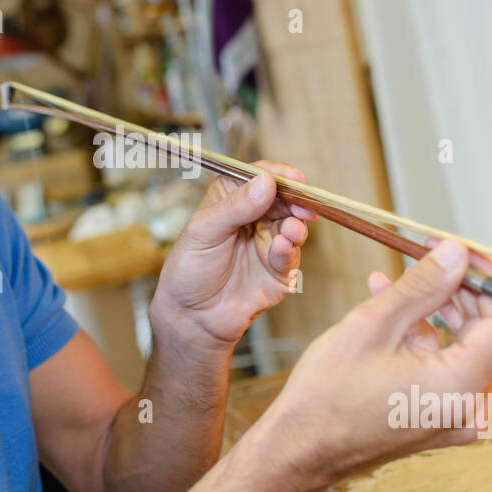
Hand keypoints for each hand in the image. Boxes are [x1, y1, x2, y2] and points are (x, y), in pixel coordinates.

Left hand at [150, 161, 316, 353]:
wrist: (192, 317)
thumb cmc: (189, 270)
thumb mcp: (204, 231)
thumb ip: (236, 207)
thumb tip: (266, 182)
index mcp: (231, 199)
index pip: (258, 176)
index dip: (277, 174)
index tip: (291, 177)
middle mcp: (253, 217)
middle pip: (283, 198)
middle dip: (295, 199)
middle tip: (302, 201)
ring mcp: (268, 242)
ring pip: (292, 223)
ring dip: (296, 223)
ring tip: (292, 228)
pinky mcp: (278, 269)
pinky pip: (291, 253)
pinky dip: (289, 248)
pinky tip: (281, 246)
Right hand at [260, 239, 491, 490]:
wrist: (299, 450)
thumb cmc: (327, 396)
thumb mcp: (372, 326)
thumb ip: (422, 286)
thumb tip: (457, 253)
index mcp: (462, 387)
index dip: (484, 280)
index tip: (455, 254)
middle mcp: (470, 409)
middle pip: (486, 333)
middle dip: (456, 291)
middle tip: (425, 257)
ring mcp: (456, 418)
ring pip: (462, 347)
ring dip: (435, 311)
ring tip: (394, 284)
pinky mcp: (439, 420)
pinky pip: (444, 368)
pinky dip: (423, 339)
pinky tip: (390, 314)